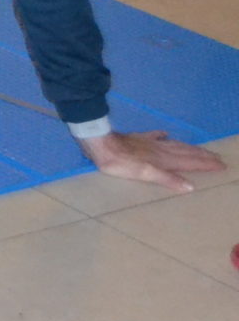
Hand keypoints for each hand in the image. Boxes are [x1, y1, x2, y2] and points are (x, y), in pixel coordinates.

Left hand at [82, 128, 224, 192]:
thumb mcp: (144, 174)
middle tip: (218, 157)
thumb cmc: (121, 163)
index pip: (190, 162)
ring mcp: (148, 143)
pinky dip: (162, 136)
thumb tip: (190, 187)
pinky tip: (165, 134)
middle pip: (186, 152)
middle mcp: (160, 150)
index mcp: (163, 160)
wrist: (100, 144)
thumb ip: (167, 179)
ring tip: (201, 149)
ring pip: (174, 145)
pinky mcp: (136, 138)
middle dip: (203, 156)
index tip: (221, 165)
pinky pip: (154, 136)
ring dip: (189, 148)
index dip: (205, 164)